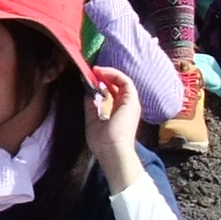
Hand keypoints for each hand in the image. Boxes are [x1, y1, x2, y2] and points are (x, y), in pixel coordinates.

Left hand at [83, 64, 142, 183]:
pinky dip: (113, 74)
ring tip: (96, 69)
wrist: (112, 149)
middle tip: (92, 72)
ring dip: (108, 73)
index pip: (112, 94)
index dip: (101, 85)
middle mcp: (127, 106)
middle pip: (118, 86)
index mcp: (119, 113)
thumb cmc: (102, 140)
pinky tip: (101, 72)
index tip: (89, 80)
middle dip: (105, 77)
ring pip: (123, 81)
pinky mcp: (132, 100)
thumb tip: (88, 93)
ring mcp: (130, 103)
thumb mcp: (92, 120)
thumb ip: (91, 106)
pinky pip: (125, 81)